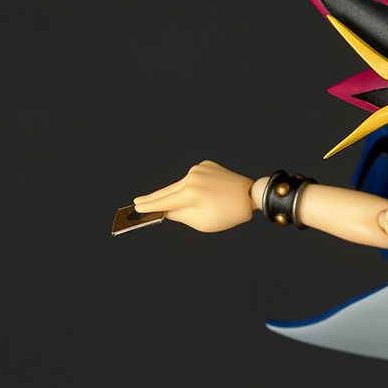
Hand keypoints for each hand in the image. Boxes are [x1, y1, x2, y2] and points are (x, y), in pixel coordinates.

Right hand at [133, 161, 254, 232]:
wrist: (250, 195)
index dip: (150, 205)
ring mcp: (200, 169)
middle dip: (153, 197)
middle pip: (168, 190)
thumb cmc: (228, 214)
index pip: (164, 201)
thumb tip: (164, 209)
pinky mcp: (206, 165)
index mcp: (191, 193)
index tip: (136, 207)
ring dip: (174, 193)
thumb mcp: (202, 222)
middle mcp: (193, 177)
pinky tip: (197, 194)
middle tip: (137, 201)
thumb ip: (180, 215)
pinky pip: (193, 178)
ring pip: (180, 184)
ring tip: (163, 202)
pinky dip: (190, 186)